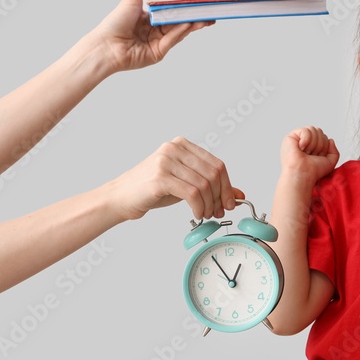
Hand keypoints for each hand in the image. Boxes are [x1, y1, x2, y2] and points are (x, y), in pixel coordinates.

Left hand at [88, 0, 213, 74]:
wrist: (105, 47)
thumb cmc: (115, 22)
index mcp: (149, 17)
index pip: (171, 7)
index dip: (184, 2)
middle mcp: (155, 29)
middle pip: (179, 19)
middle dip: (194, 14)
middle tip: (208, 7)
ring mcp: (158, 42)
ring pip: (179, 30)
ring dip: (193, 23)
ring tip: (205, 16)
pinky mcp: (159, 53)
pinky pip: (173, 40)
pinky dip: (181, 31)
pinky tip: (189, 23)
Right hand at [105, 137, 242, 221]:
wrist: (120, 198)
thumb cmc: (152, 190)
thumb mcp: (186, 185)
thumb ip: (211, 186)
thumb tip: (239, 195)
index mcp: (182, 145)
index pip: (217, 164)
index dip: (228, 186)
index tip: (229, 203)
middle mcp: (174, 149)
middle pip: (214, 174)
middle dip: (220, 197)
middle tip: (218, 212)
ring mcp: (166, 161)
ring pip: (204, 185)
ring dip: (209, 205)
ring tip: (206, 215)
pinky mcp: (160, 177)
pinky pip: (192, 194)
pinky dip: (199, 207)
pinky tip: (197, 214)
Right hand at [280, 126, 339, 182]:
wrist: (304, 174)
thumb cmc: (314, 171)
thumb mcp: (330, 162)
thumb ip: (334, 151)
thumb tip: (330, 140)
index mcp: (312, 146)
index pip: (323, 136)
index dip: (324, 147)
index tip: (317, 156)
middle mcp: (305, 141)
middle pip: (319, 131)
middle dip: (319, 145)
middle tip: (312, 155)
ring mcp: (297, 139)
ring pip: (313, 130)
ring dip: (313, 144)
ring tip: (306, 153)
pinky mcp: (291, 137)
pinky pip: (305, 130)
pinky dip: (306, 140)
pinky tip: (301, 148)